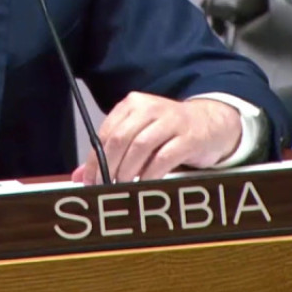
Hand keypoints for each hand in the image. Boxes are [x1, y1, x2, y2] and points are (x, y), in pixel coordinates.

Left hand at [71, 93, 241, 184]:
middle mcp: (150, 108)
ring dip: (128, 171)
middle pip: (120, 139)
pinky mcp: (188, 137)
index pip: (105, 133)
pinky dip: (151, 174)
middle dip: (108, 166)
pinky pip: (164, 157)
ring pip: (140, 146)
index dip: (94, 159)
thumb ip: (111, 153)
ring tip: (123, 186)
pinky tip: (145, 184)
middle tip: (104, 187)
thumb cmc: (169, 131)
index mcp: (133, 105)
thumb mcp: (138, 135)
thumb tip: (81, 176)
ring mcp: (171, 121)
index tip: (90, 180)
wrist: (210, 122)